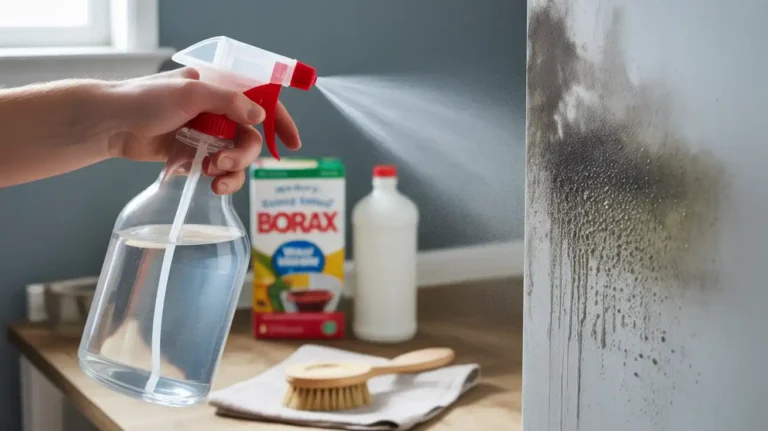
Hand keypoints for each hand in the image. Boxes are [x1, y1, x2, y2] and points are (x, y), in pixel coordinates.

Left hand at [104, 67, 301, 193]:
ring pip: (237, 158)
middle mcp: (217, 112)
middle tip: (223, 164)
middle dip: (243, 155)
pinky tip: (208, 183)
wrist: (110, 123)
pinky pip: (219, 171)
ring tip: (212, 175)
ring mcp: (206, 135)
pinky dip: (220, 179)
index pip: (261, 101)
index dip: (280, 121)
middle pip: (251, 138)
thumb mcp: (191, 92)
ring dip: (232, 170)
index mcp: (220, 89)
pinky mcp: (194, 155)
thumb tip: (260, 114)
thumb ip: (229, 102)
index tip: (294, 143)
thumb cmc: (145, 100)